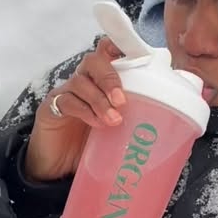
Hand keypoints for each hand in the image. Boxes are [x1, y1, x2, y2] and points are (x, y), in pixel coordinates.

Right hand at [24, 38, 125, 181]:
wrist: (56, 170)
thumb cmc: (90, 146)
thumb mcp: (116, 130)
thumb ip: (133, 119)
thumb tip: (167, 121)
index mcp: (99, 82)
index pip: (107, 53)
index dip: (118, 47)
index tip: (137, 56)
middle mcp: (82, 82)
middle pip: (93, 61)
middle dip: (110, 78)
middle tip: (122, 100)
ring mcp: (65, 94)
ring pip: (81, 81)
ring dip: (100, 99)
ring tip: (114, 119)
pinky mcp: (51, 109)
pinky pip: (68, 101)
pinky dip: (85, 111)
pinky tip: (97, 124)